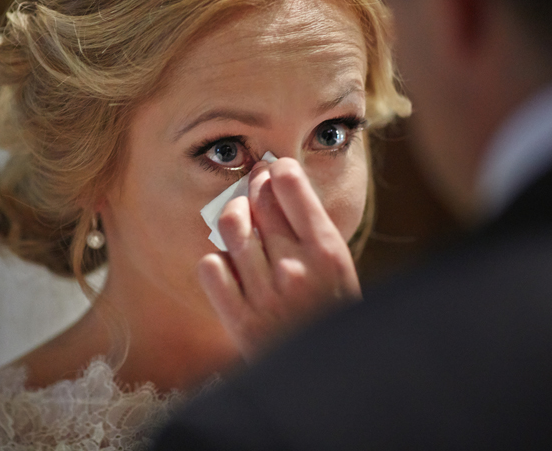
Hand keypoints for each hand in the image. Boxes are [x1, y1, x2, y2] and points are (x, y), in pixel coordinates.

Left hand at [198, 157, 361, 359]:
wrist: (329, 381)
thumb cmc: (335, 316)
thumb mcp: (341, 269)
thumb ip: (312, 230)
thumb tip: (278, 181)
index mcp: (326, 252)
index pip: (290, 185)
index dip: (278, 171)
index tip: (275, 171)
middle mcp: (294, 269)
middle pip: (258, 200)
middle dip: (254, 185)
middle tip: (255, 186)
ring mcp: (265, 295)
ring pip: (230, 226)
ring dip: (234, 216)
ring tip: (241, 222)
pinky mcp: (240, 320)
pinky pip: (211, 266)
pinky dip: (217, 261)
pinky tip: (230, 266)